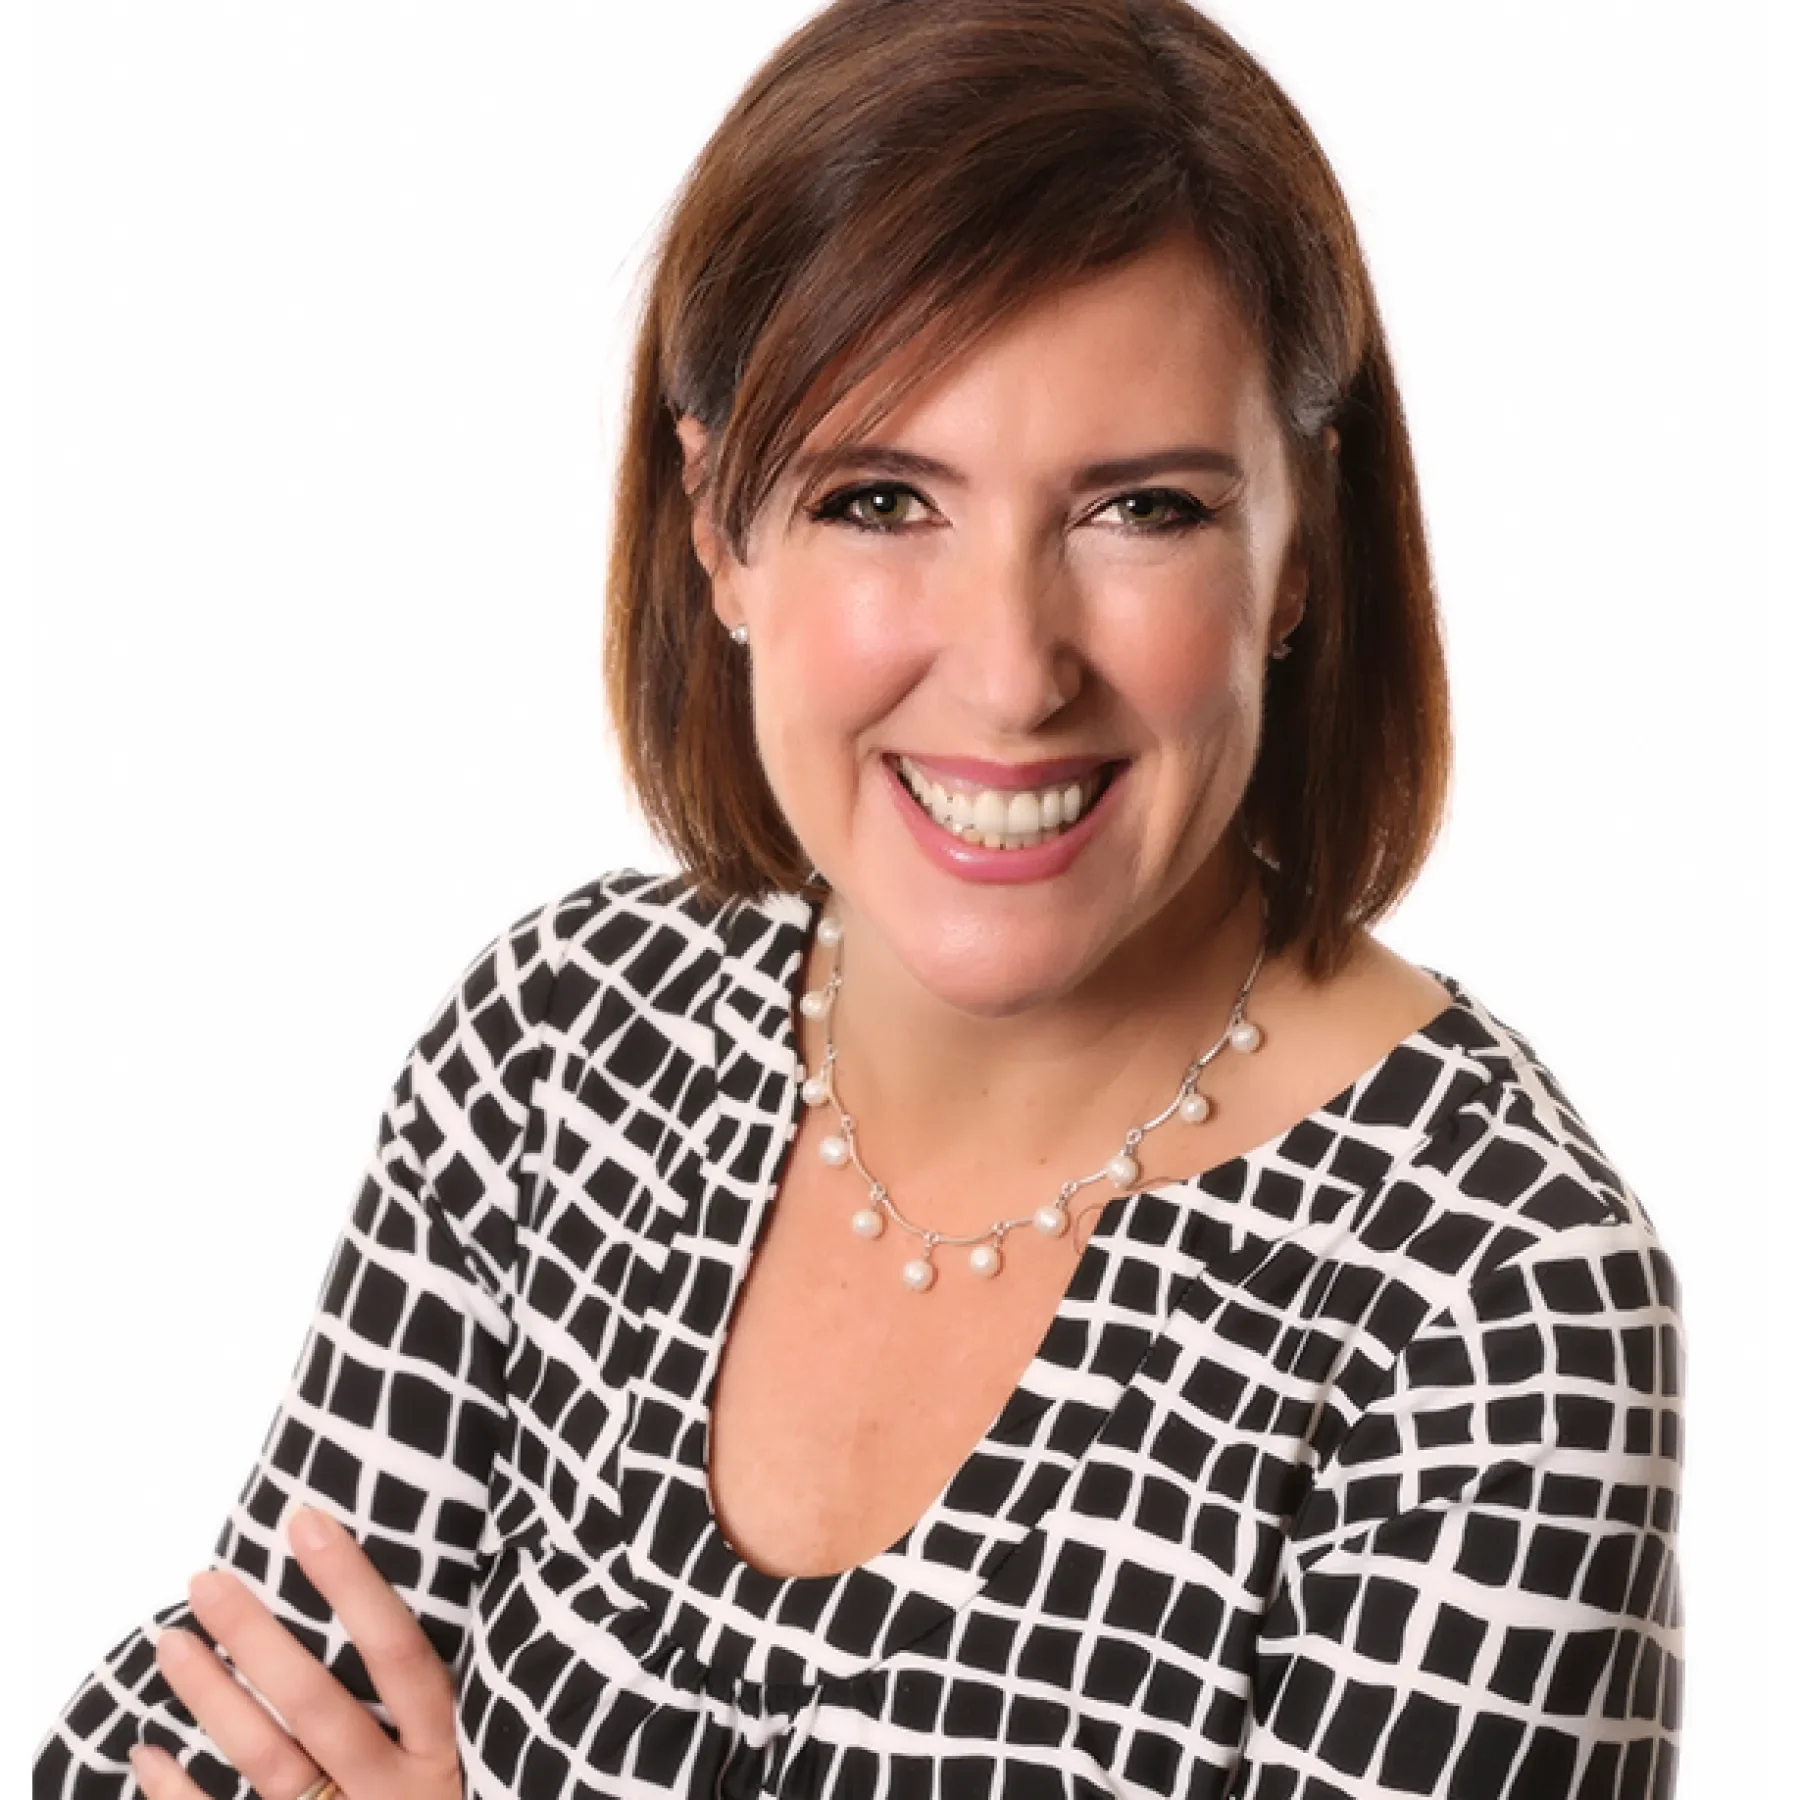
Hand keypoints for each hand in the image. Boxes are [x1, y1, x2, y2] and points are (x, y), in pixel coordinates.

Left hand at [129, 1508, 462, 1799]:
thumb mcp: (459, 1754)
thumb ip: (426, 1697)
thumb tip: (392, 1592)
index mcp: (443, 1752)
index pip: (403, 1656)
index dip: (356, 1587)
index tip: (307, 1521)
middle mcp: (396, 1794)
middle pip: (321, 1706)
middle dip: (259, 1637)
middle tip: (207, 1579)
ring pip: (272, 1764)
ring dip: (213, 1699)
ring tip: (169, 1641)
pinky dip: (179, 1797)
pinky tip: (147, 1752)